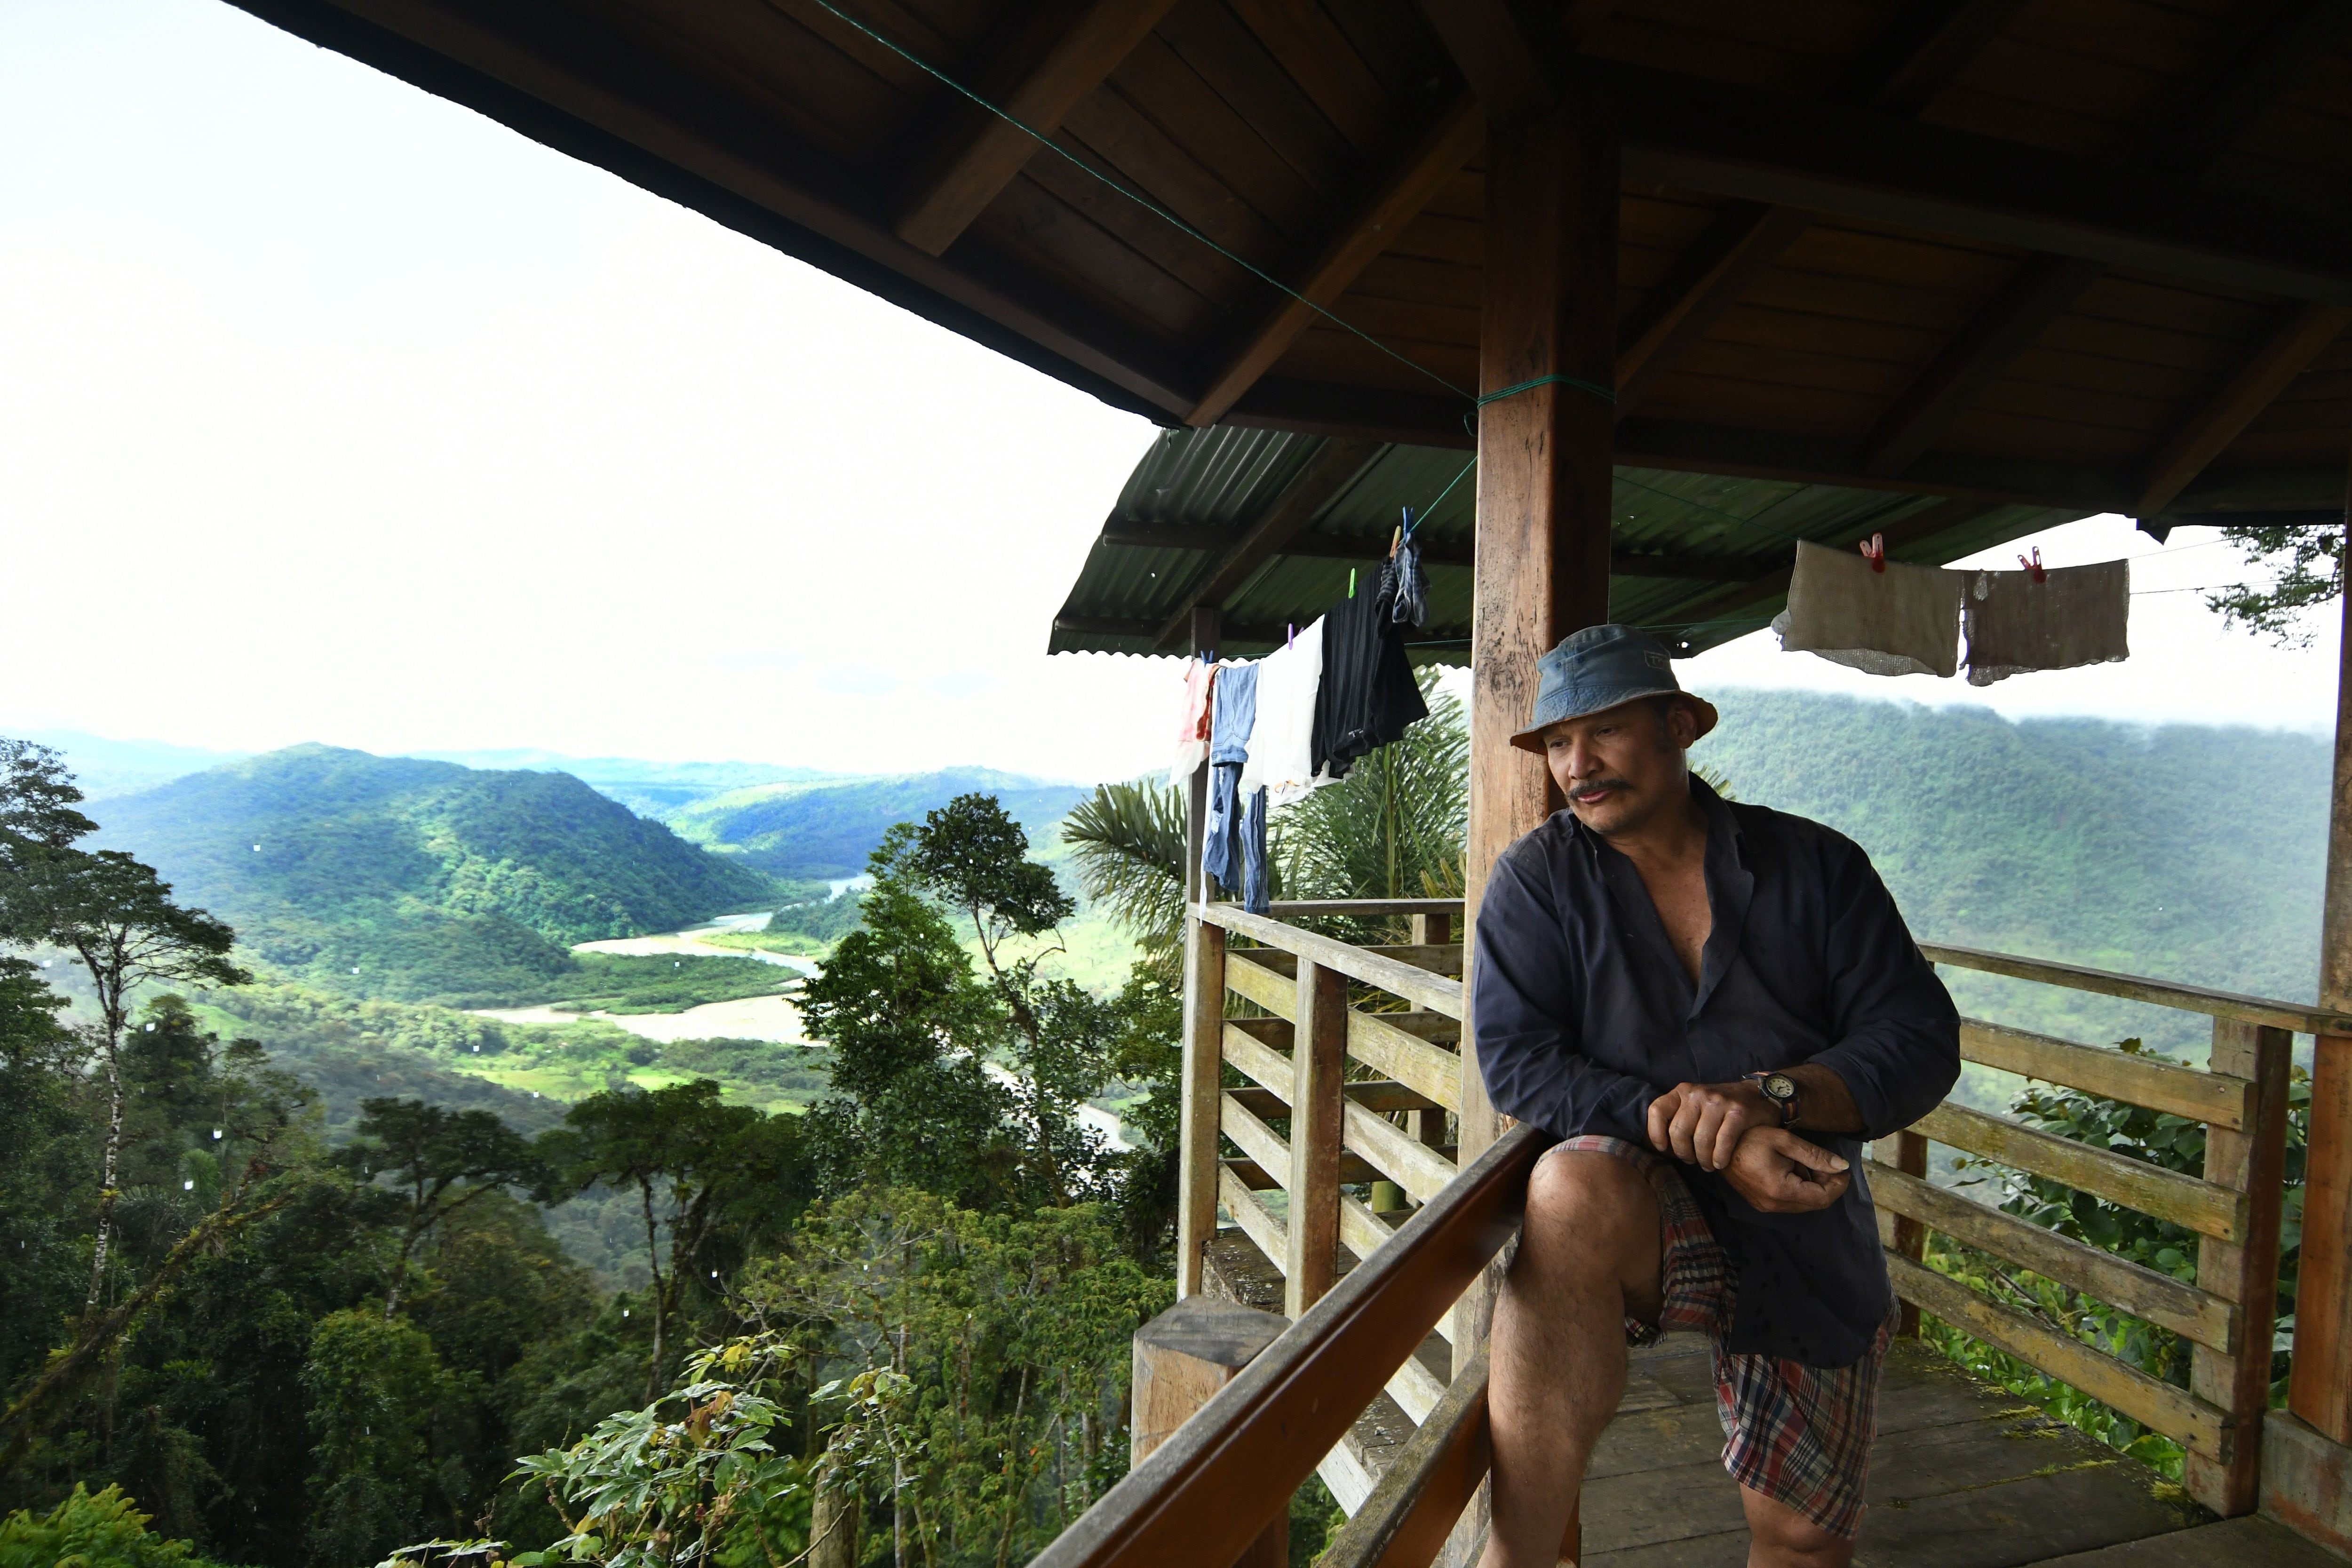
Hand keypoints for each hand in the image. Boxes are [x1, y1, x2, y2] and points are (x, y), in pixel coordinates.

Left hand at [1647, 1079, 1772, 1170]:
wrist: (1757, 1095)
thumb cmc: (1720, 1107)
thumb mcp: (1695, 1105)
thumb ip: (1678, 1117)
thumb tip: (1660, 1146)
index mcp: (1683, 1091)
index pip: (1657, 1110)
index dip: (1656, 1133)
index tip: (1664, 1149)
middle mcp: (1698, 1094)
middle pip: (1678, 1132)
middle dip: (1683, 1153)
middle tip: (1692, 1160)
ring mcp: (1718, 1102)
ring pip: (1701, 1141)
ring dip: (1703, 1160)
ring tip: (1708, 1165)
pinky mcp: (1738, 1113)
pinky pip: (1722, 1143)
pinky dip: (1720, 1158)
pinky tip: (1720, 1163)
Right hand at [1722, 1127, 1850, 1213]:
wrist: (1719, 1144)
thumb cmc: (1751, 1137)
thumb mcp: (1785, 1140)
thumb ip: (1815, 1155)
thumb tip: (1843, 1166)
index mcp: (1780, 1189)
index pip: (1822, 1197)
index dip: (1838, 1185)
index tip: (1843, 1169)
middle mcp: (1773, 1204)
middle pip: (1814, 1204)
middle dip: (1827, 1185)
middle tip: (1827, 1165)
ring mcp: (1765, 1206)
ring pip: (1803, 1204)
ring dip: (1812, 1187)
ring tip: (1805, 1163)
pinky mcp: (1760, 1203)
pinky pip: (1789, 1202)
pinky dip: (1799, 1189)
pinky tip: (1793, 1169)